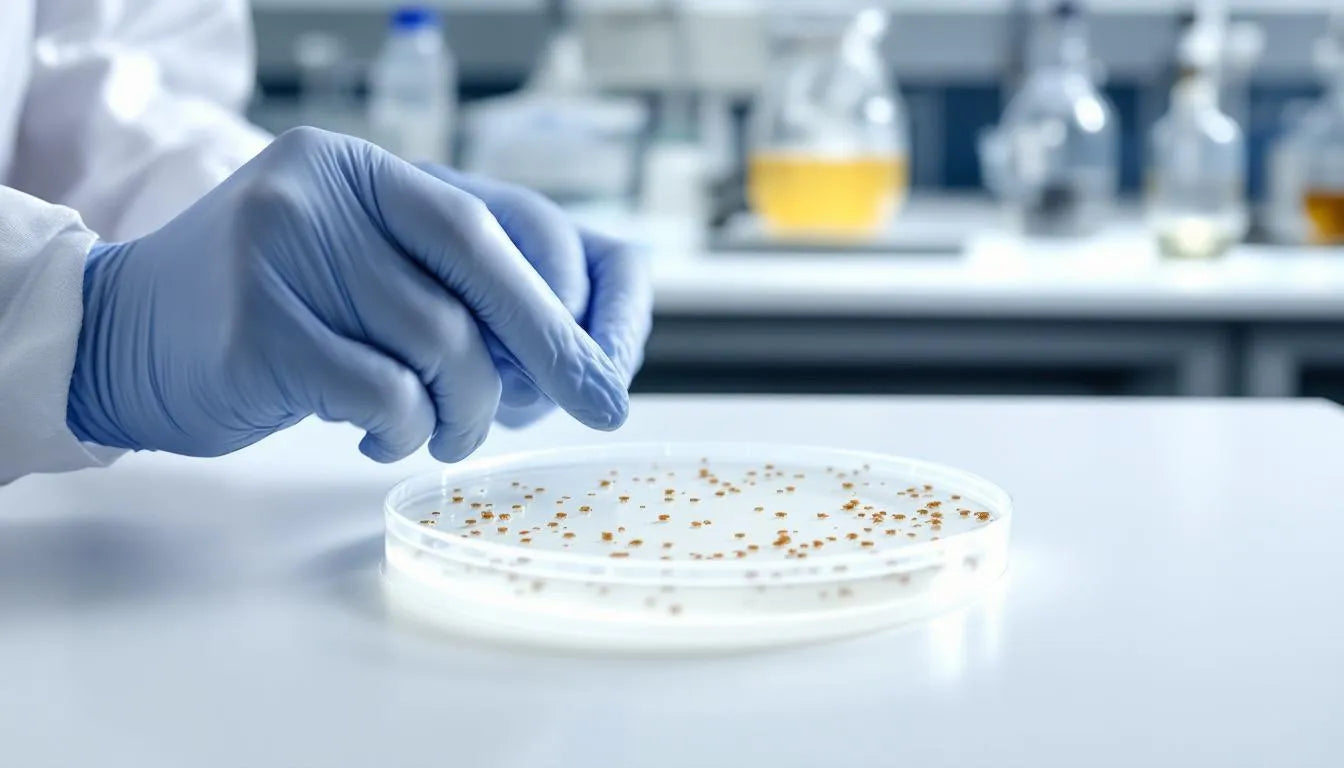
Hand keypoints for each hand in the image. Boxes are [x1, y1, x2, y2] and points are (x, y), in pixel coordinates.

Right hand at [67, 127, 629, 462]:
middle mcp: (325, 192)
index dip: (562, 297)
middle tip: (597, 404)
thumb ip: (451, 286)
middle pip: (480, 274)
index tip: (603, 364)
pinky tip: (380, 437)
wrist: (123, 337)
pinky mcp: (256, 328)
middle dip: (551, 350)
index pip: (497, 223)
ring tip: (441, 433)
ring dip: (463, 411)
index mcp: (364, 169)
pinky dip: (404, 430)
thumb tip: (579, 351)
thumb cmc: (274, 314)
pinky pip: (383, 393)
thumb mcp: (362, 269)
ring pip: (441, 345)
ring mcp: (284, 253)